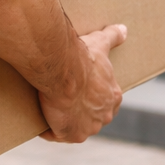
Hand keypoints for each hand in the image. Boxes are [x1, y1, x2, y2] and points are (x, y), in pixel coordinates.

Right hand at [39, 24, 126, 142]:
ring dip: (65, 122)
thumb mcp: (100, 43)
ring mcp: (89, 128)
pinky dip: (48, 131)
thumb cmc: (83, 57)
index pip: (105, 102)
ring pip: (76, 128)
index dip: (92, 97)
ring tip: (50, 110)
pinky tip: (40, 121)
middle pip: (92, 117)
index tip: (79, 90)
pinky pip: (57, 135)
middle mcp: (104, 116)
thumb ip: (113, 37)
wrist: (64, 71)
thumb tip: (124, 29)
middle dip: (80, 112)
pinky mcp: (71, 135)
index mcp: (113, 97)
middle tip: (62, 99)